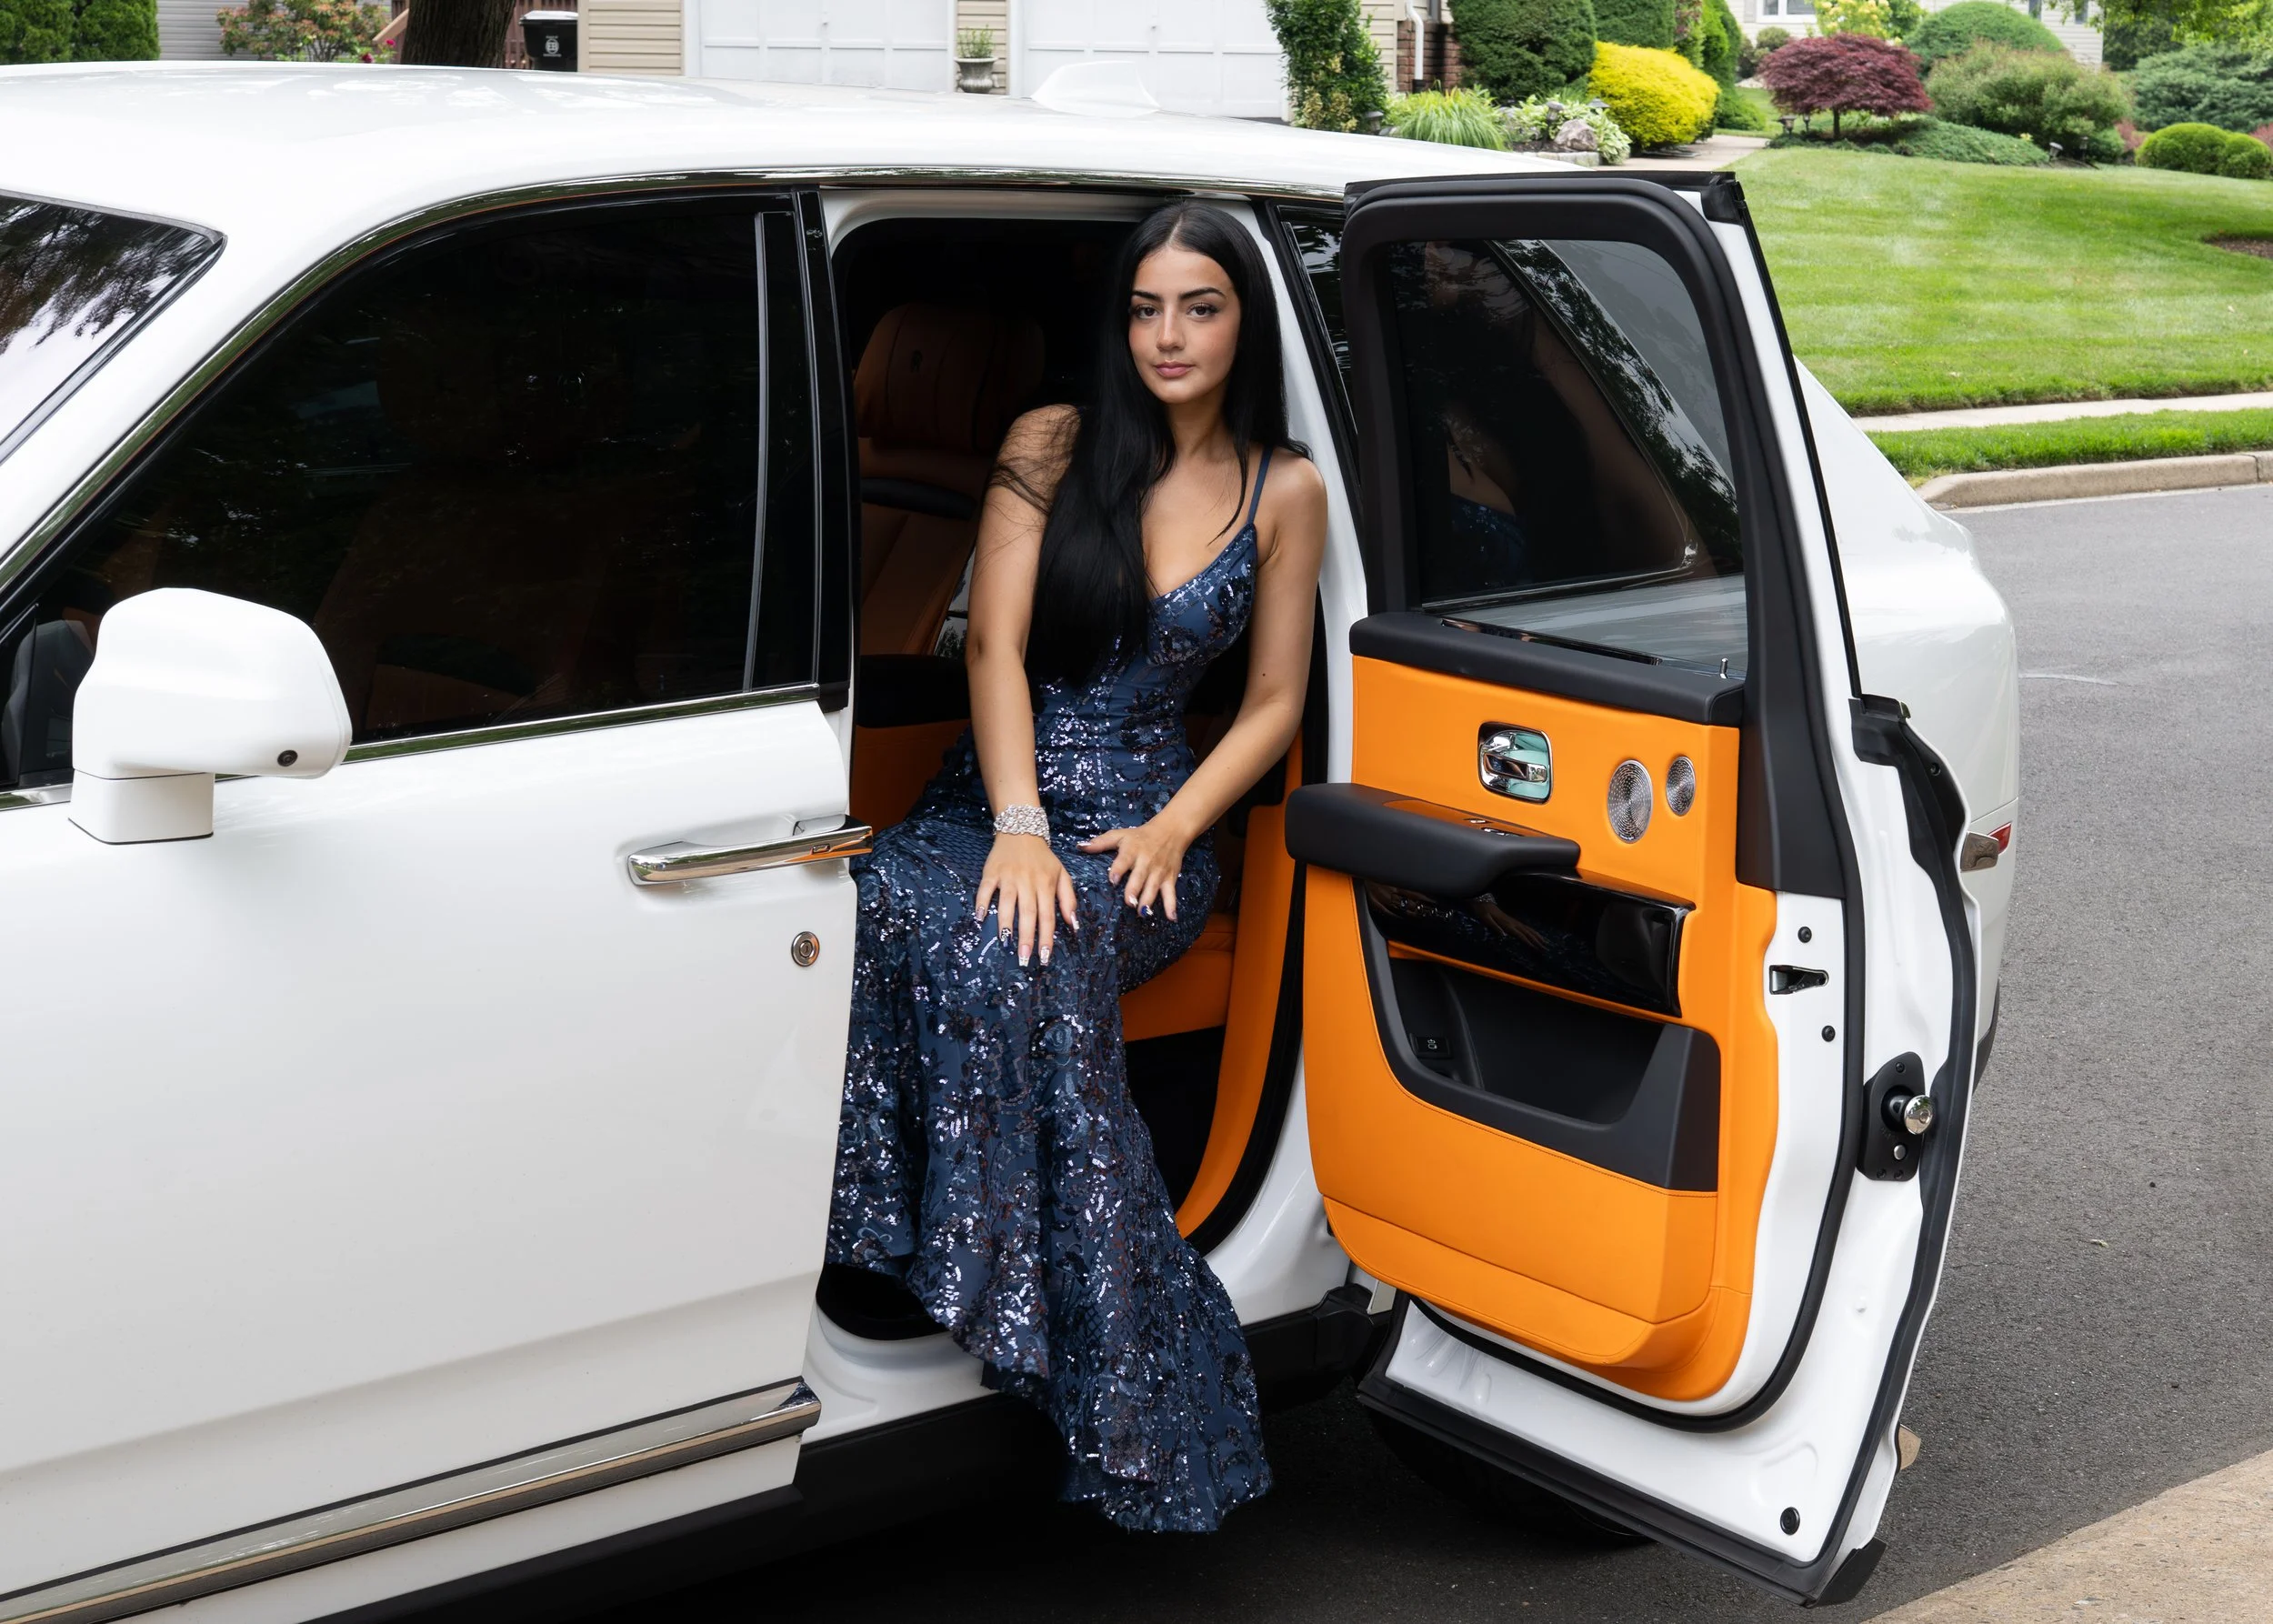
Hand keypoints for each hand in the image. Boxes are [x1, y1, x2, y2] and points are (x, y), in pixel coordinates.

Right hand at [975, 833, 1078, 967]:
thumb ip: (1068, 899)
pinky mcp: (991, 871)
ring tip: (1005, 943)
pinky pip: (985, 889)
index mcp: (1046, 884)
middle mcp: (1028, 881)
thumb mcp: (1062, 874)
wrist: (1021, 830)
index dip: (1046, 937)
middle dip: (1026, 937)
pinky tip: (980, 918)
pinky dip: (982, 902)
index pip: (1047, 915)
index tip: (1043, 957)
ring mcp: (1008, 876)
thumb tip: (1074, 925)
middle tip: (1023, 959)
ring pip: (1007, 902)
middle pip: (1028, 913)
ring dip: (1006, 924)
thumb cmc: (1043, 858)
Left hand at [1080, 817, 1192, 921]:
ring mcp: (1158, 872)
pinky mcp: (1169, 878)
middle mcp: (1146, 862)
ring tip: (1142, 913)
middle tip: (1129, 903)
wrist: (1170, 832)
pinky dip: (1171, 906)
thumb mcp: (1120, 835)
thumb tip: (1080, 847)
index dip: (1118, 869)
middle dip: (1134, 890)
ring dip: (1148, 900)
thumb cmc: (1140, 837)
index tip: (1113, 880)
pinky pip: (1170, 893)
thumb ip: (1101, 843)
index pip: (1124, 860)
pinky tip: (1171, 918)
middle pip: (1139, 877)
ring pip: (1153, 887)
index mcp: (1132, 851)